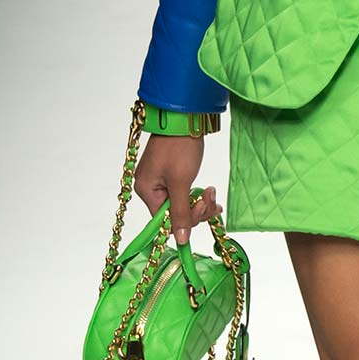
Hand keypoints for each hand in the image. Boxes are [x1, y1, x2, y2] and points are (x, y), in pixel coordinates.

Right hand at [133, 131, 218, 249]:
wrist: (185, 119)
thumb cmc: (179, 147)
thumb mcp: (181, 182)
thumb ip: (181, 213)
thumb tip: (180, 240)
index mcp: (146, 191)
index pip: (164, 221)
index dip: (186, 220)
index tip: (203, 210)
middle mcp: (150, 188)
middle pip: (174, 214)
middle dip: (196, 209)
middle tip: (211, 199)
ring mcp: (160, 181)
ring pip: (182, 205)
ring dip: (200, 202)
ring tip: (212, 191)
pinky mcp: (172, 175)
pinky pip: (184, 194)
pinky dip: (198, 194)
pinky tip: (210, 191)